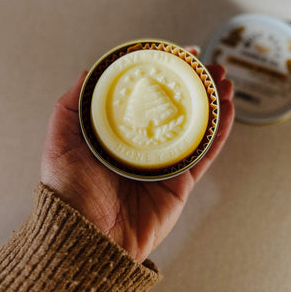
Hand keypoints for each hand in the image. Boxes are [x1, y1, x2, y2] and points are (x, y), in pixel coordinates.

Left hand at [41, 64, 233, 262]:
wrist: (85, 238)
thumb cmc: (68, 190)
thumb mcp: (61, 140)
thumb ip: (71, 105)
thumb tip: (89, 70)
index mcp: (118, 131)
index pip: (145, 94)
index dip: (163, 72)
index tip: (178, 52)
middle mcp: (144, 143)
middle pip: (176, 106)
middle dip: (195, 83)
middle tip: (209, 64)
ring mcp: (164, 162)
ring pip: (195, 126)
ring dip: (213, 101)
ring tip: (224, 79)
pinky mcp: (180, 183)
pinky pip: (204, 153)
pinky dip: (219, 132)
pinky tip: (228, 109)